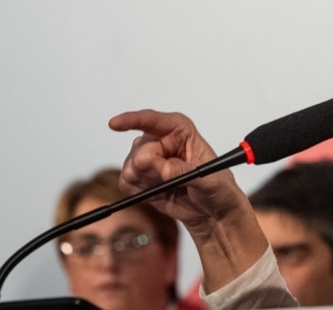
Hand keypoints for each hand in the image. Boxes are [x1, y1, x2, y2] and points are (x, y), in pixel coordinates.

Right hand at [109, 109, 250, 233]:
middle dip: (151, 169)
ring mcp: (148, 159)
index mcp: (179, 131)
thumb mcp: (208, 179)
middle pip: (139, 151)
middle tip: (170, 178)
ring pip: (130, 167)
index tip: (115, 124)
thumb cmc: (217, 187)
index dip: (132, 120)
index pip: (152, 120)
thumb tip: (163, 169)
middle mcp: (161, 141)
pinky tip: (159, 192)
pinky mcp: (140, 178)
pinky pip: (126, 182)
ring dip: (147, 181)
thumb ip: (183, 172)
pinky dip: (140, 191)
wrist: (212, 211)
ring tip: (169, 186)